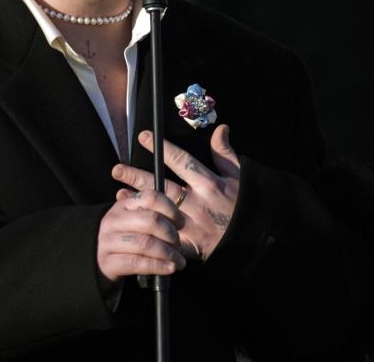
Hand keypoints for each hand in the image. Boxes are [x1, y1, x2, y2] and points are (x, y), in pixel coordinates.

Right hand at [96, 188, 186, 286]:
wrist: (99, 263)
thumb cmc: (127, 240)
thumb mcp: (135, 221)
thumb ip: (152, 212)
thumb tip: (180, 208)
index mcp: (123, 205)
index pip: (151, 197)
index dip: (171, 209)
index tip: (181, 223)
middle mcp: (113, 220)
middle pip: (151, 221)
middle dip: (170, 234)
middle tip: (178, 244)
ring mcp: (107, 241)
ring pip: (145, 243)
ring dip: (168, 253)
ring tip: (178, 260)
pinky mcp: (107, 262)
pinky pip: (137, 263)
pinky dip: (158, 266)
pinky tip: (169, 268)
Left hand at [112, 124, 239, 260]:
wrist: (256, 240)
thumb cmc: (247, 205)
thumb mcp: (240, 176)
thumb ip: (225, 154)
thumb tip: (220, 129)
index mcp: (209, 184)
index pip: (181, 160)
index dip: (161, 148)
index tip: (143, 136)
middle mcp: (198, 203)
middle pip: (162, 186)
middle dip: (138, 176)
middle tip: (117, 168)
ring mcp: (192, 225)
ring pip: (159, 210)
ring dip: (139, 201)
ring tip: (119, 192)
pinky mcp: (190, 245)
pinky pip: (165, 237)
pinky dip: (150, 230)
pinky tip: (136, 222)